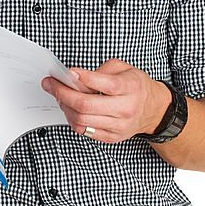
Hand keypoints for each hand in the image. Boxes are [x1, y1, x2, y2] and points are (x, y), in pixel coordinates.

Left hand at [42, 59, 170, 142]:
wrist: (153, 109)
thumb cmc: (135, 86)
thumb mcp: (123, 68)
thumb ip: (100, 71)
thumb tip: (76, 77)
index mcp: (130, 88)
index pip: (105, 84)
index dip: (83, 78)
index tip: (68, 72)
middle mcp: (125, 109)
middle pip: (86, 105)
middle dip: (63, 93)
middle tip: (51, 84)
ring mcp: (118, 126)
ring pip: (81, 120)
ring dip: (64, 106)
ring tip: (59, 95)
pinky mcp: (111, 137)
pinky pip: (84, 131)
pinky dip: (72, 119)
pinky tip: (69, 108)